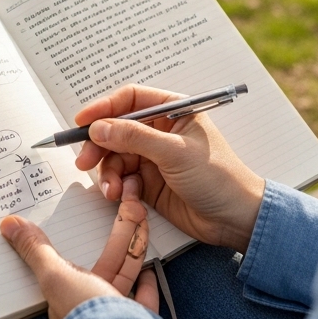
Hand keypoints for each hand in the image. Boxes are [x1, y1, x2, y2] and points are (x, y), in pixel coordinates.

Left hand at [1, 175, 158, 318]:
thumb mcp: (56, 276)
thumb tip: (8, 225)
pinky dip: (148, 283)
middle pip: (108, 263)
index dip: (82, 239)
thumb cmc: (86, 316)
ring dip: (136, 246)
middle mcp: (92, 308)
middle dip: (122, 232)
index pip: (72, 263)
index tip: (88, 215)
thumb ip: (36, 250)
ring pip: (127, 275)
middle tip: (130, 205)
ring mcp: (119, 315)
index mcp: (68, 299)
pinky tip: (150, 267)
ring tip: (143, 219)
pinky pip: (145, 300)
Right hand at [74, 85, 265, 253]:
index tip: (82, 122)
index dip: (104, 108)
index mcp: (173, 111)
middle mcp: (161, 131)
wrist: (235, 219)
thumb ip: (135, 137)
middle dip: (100, 145)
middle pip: (117, 129)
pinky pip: (122, 178)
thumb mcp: (175, 152)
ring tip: (112, 190)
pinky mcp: (150, 182)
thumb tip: (100, 127)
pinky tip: (126, 197)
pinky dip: (118, 187)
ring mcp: (154, 157)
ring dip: (108, 172)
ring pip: (116, 157)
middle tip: (84, 162)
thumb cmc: (218, 177)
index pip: (131, 100)